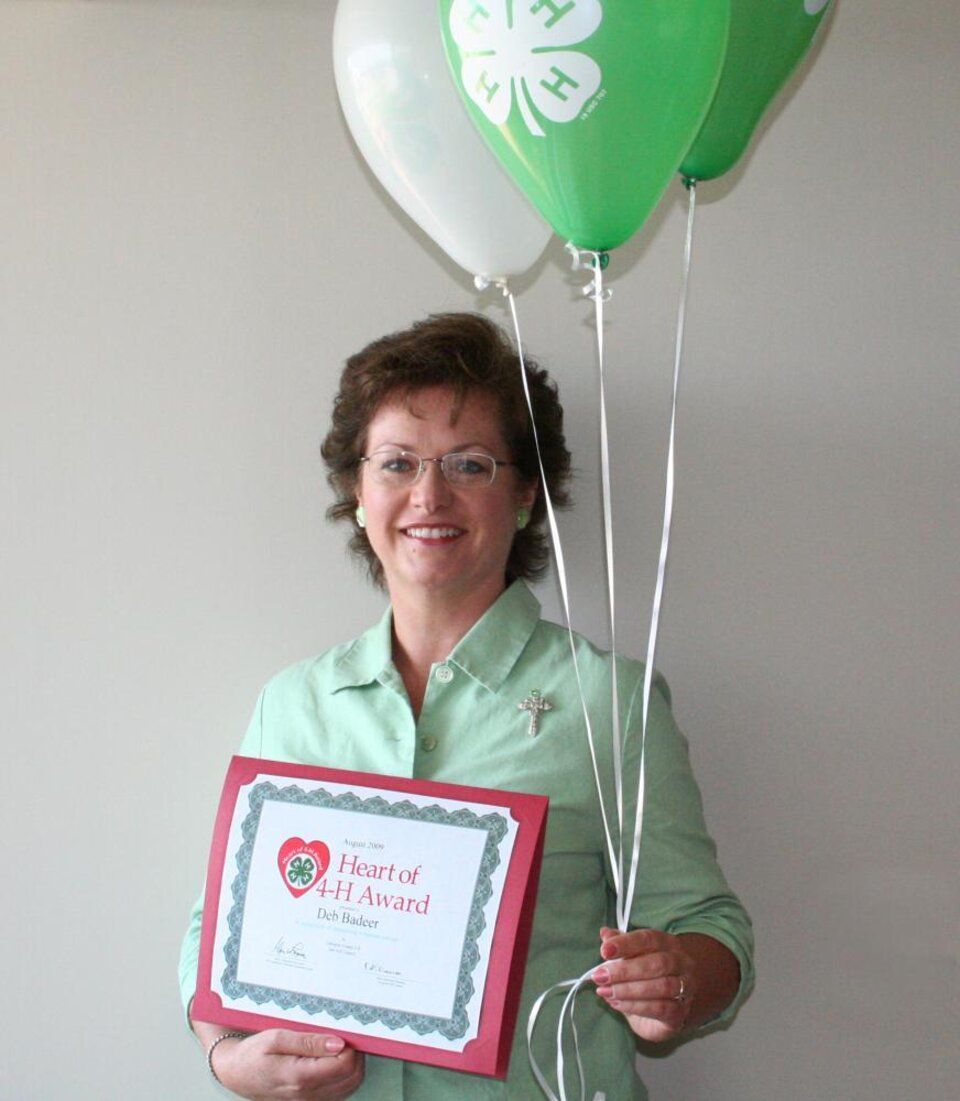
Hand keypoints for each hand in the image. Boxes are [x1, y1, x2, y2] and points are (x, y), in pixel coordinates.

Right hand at [203, 1027, 363, 1100]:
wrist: (235, 1073)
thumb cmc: (253, 1053)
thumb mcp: (277, 1038)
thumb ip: (309, 1041)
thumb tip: (339, 1042)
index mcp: (300, 1077)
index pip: (344, 1065)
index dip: (352, 1046)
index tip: (345, 1030)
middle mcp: (308, 1095)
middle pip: (352, 1077)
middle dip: (356, 1055)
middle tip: (345, 1035)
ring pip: (349, 1087)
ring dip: (352, 1066)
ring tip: (339, 1046)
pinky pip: (339, 1093)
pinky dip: (344, 1076)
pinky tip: (333, 1060)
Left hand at [591, 927, 692, 1042]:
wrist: (672, 1004)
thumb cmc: (649, 974)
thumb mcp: (633, 956)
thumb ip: (620, 944)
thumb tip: (605, 934)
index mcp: (667, 943)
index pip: (648, 939)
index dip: (625, 944)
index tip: (604, 951)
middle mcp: (681, 962)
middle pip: (657, 963)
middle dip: (624, 971)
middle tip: (600, 976)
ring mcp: (685, 987)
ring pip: (661, 987)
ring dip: (628, 990)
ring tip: (606, 991)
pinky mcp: (680, 1012)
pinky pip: (661, 1009)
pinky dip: (636, 1006)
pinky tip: (617, 1003)